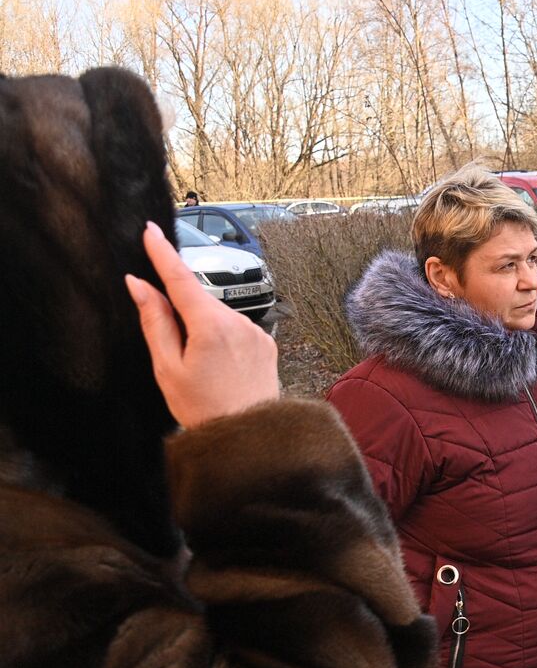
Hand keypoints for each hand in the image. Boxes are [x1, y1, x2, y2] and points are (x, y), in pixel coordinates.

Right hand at [126, 222, 279, 428]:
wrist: (249, 437)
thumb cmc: (205, 409)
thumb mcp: (168, 367)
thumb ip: (154, 321)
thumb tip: (140, 286)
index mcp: (210, 326)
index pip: (181, 278)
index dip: (162, 254)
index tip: (151, 231)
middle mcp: (238, 323)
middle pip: (199, 300)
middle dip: (181, 312)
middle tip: (176, 350)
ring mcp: (255, 332)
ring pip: (217, 315)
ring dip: (202, 328)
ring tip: (201, 368)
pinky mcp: (265, 342)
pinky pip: (235, 328)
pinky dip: (220, 338)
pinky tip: (219, 367)